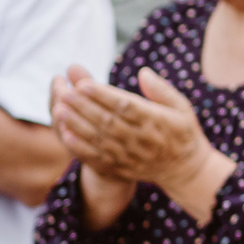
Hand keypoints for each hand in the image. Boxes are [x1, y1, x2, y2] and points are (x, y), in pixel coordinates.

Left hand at [50, 66, 216, 190]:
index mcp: (156, 121)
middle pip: (107, 121)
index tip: (83, 84)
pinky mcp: (121, 168)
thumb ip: (162, 90)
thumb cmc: (182, 132)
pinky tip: (66, 135)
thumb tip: (143, 72)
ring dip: (77, 125)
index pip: (125, 106)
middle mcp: (141, 139)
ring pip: (98, 139)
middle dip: (83, 107)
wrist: (184, 170)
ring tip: (59, 110)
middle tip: (64, 92)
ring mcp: (129, 156)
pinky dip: (80, 148)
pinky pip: (97, 158)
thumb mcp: (181, 107)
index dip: (103, 95)